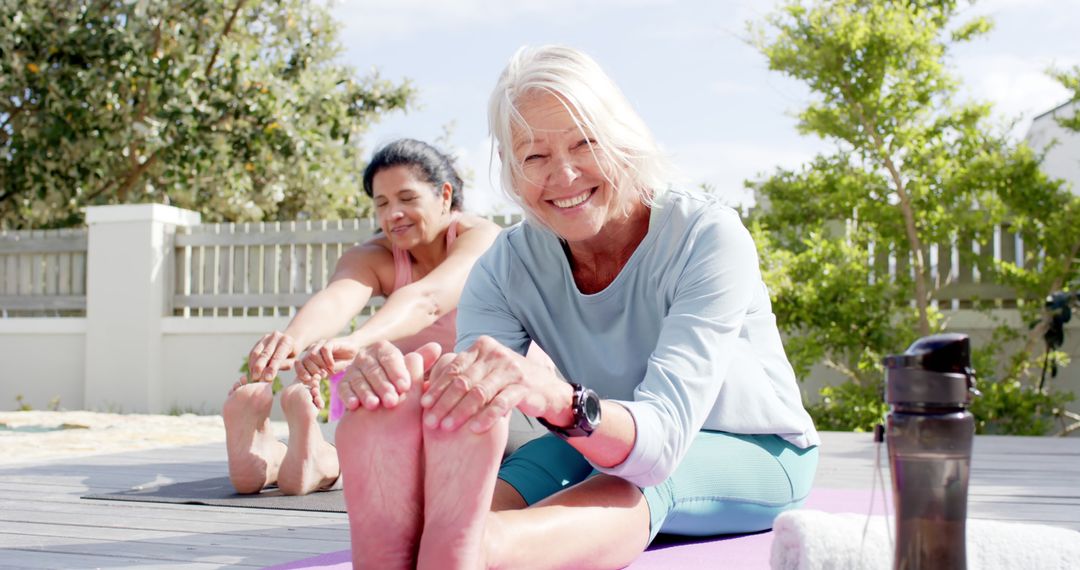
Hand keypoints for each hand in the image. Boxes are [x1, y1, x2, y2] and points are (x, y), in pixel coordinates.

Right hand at [248, 331, 299, 381]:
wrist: (290, 341)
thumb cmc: (292, 354)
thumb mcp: (292, 360)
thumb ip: (283, 365)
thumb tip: (268, 374)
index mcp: (286, 341)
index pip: (278, 356)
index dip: (272, 368)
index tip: (268, 378)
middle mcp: (276, 337)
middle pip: (265, 354)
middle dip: (259, 367)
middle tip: (256, 378)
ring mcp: (266, 338)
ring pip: (256, 353)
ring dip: (253, 366)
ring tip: (253, 377)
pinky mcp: (259, 341)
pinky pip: (252, 353)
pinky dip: (251, 363)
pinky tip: (251, 371)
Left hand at [295, 336, 362, 383]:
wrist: (355, 351)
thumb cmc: (341, 362)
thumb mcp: (328, 371)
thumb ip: (319, 374)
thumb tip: (310, 381)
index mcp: (310, 356)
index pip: (299, 363)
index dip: (301, 372)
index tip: (309, 380)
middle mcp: (314, 349)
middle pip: (305, 360)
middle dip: (313, 371)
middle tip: (322, 376)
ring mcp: (322, 344)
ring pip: (313, 355)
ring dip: (321, 366)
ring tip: (329, 371)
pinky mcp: (331, 341)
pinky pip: (324, 350)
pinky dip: (328, 360)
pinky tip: (333, 366)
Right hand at [338, 341, 441, 410]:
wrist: (382, 411)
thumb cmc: (401, 388)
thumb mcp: (412, 375)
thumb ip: (422, 363)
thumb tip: (437, 347)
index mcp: (384, 350)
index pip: (390, 358)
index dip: (398, 372)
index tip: (406, 387)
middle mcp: (366, 357)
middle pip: (374, 370)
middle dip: (383, 386)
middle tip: (392, 401)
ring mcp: (353, 370)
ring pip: (359, 380)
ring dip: (366, 392)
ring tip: (374, 405)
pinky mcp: (343, 385)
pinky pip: (343, 389)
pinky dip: (348, 396)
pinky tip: (354, 406)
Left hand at [420, 335, 570, 433]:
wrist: (546, 390)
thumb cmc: (506, 383)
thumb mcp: (484, 372)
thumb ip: (461, 374)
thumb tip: (424, 385)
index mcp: (482, 347)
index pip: (453, 368)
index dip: (437, 387)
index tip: (423, 405)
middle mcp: (496, 354)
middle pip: (463, 381)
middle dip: (444, 402)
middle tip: (430, 421)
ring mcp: (511, 369)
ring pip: (479, 392)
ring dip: (460, 412)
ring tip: (447, 427)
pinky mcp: (523, 386)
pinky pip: (500, 404)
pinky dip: (485, 417)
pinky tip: (474, 430)